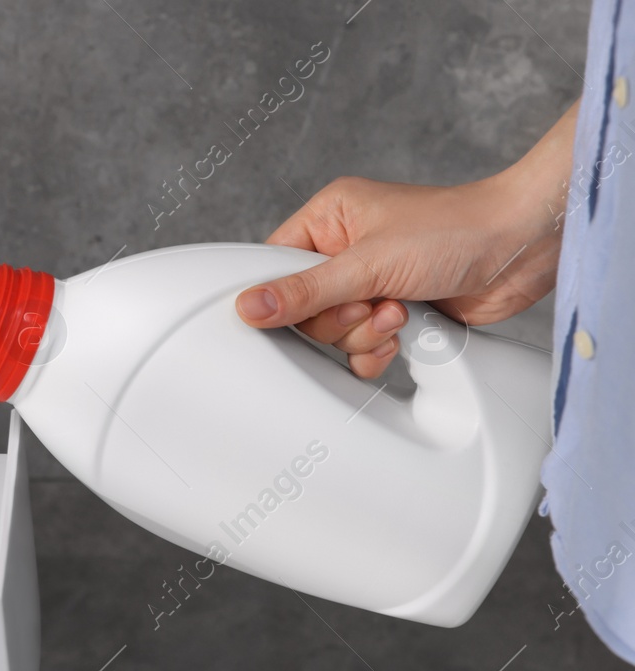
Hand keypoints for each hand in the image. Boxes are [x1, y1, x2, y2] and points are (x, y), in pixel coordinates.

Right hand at [234, 103, 576, 378]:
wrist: (523, 247)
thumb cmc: (456, 229)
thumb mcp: (368, 263)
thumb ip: (305, 292)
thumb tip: (249, 307)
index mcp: (329, 218)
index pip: (274, 265)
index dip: (281, 296)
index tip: (296, 312)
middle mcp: (346, 249)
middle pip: (305, 310)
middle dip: (340, 319)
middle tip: (371, 303)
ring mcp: (370, 283)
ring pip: (334, 333)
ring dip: (365, 334)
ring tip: (399, 311)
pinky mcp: (394, 311)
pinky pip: (361, 348)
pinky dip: (377, 351)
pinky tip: (402, 336)